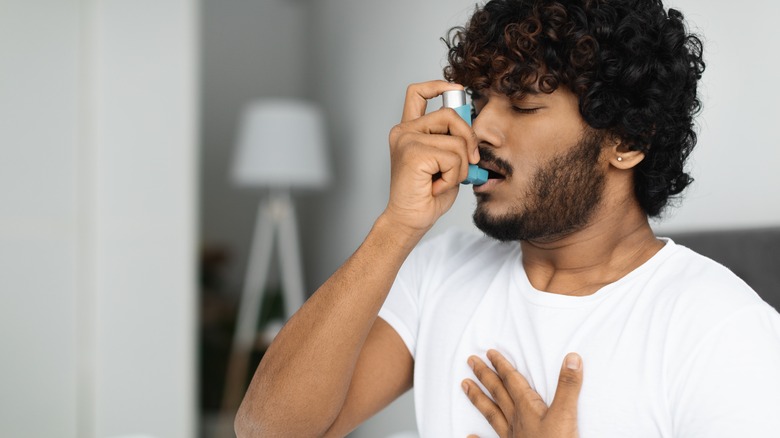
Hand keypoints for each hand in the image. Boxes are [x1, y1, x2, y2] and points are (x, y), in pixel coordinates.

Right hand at [382, 80, 479, 234]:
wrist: (410, 220)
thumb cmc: (426, 195)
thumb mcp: (446, 162)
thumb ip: (453, 141)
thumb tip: (473, 130)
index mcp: (409, 131)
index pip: (418, 93)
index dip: (439, 86)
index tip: (457, 90)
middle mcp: (404, 131)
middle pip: (449, 114)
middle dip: (468, 139)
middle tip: (470, 163)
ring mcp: (406, 140)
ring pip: (456, 140)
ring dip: (460, 167)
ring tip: (443, 180)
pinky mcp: (413, 152)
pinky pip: (452, 157)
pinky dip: (453, 176)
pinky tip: (436, 185)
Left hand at [462, 350, 582, 437]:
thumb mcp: (566, 414)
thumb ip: (568, 387)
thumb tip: (572, 357)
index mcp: (527, 408)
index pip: (512, 381)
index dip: (501, 365)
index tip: (489, 353)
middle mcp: (516, 420)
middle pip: (497, 393)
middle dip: (485, 375)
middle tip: (471, 361)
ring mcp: (512, 436)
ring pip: (491, 414)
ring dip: (478, 398)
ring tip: (464, 386)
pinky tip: (469, 436)